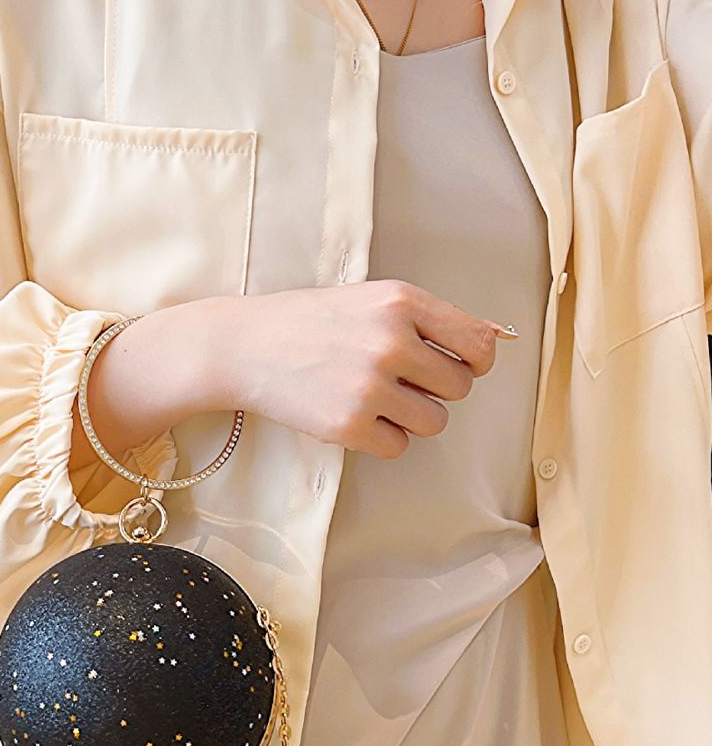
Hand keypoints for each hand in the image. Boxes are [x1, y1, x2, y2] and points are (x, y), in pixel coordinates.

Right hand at [213, 278, 513, 459]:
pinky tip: (354, 414)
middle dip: (435, 389)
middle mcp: (391, 342)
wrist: (246, 346)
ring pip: (435, 421)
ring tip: (375, 398)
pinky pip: (398, 446)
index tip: (458, 365)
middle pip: (459, 387)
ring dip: (412, 417)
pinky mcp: (349, 426)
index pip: (477, 343)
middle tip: (399, 380)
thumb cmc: (310, 322)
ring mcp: (370, 387)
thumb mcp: (372, 300)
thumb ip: (430, 320)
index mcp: (401, 302)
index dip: (475, 361)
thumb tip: (499, 338)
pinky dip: (381, 437)